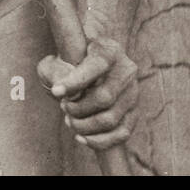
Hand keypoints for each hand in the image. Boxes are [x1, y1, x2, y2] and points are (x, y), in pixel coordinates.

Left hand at [38, 33, 137, 149]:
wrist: (84, 64)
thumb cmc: (67, 60)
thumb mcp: (57, 58)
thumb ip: (56, 70)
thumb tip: (64, 91)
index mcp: (109, 49)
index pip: (97, 65)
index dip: (75, 81)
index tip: (55, 91)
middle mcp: (126, 70)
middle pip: (104, 97)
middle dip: (78, 108)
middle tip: (63, 106)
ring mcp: (133, 93)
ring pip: (111, 118)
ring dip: (85, 125)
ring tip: (69, 120)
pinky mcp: (133, 112)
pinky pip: (121, 133)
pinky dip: (99, 140)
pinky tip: (80, 137)